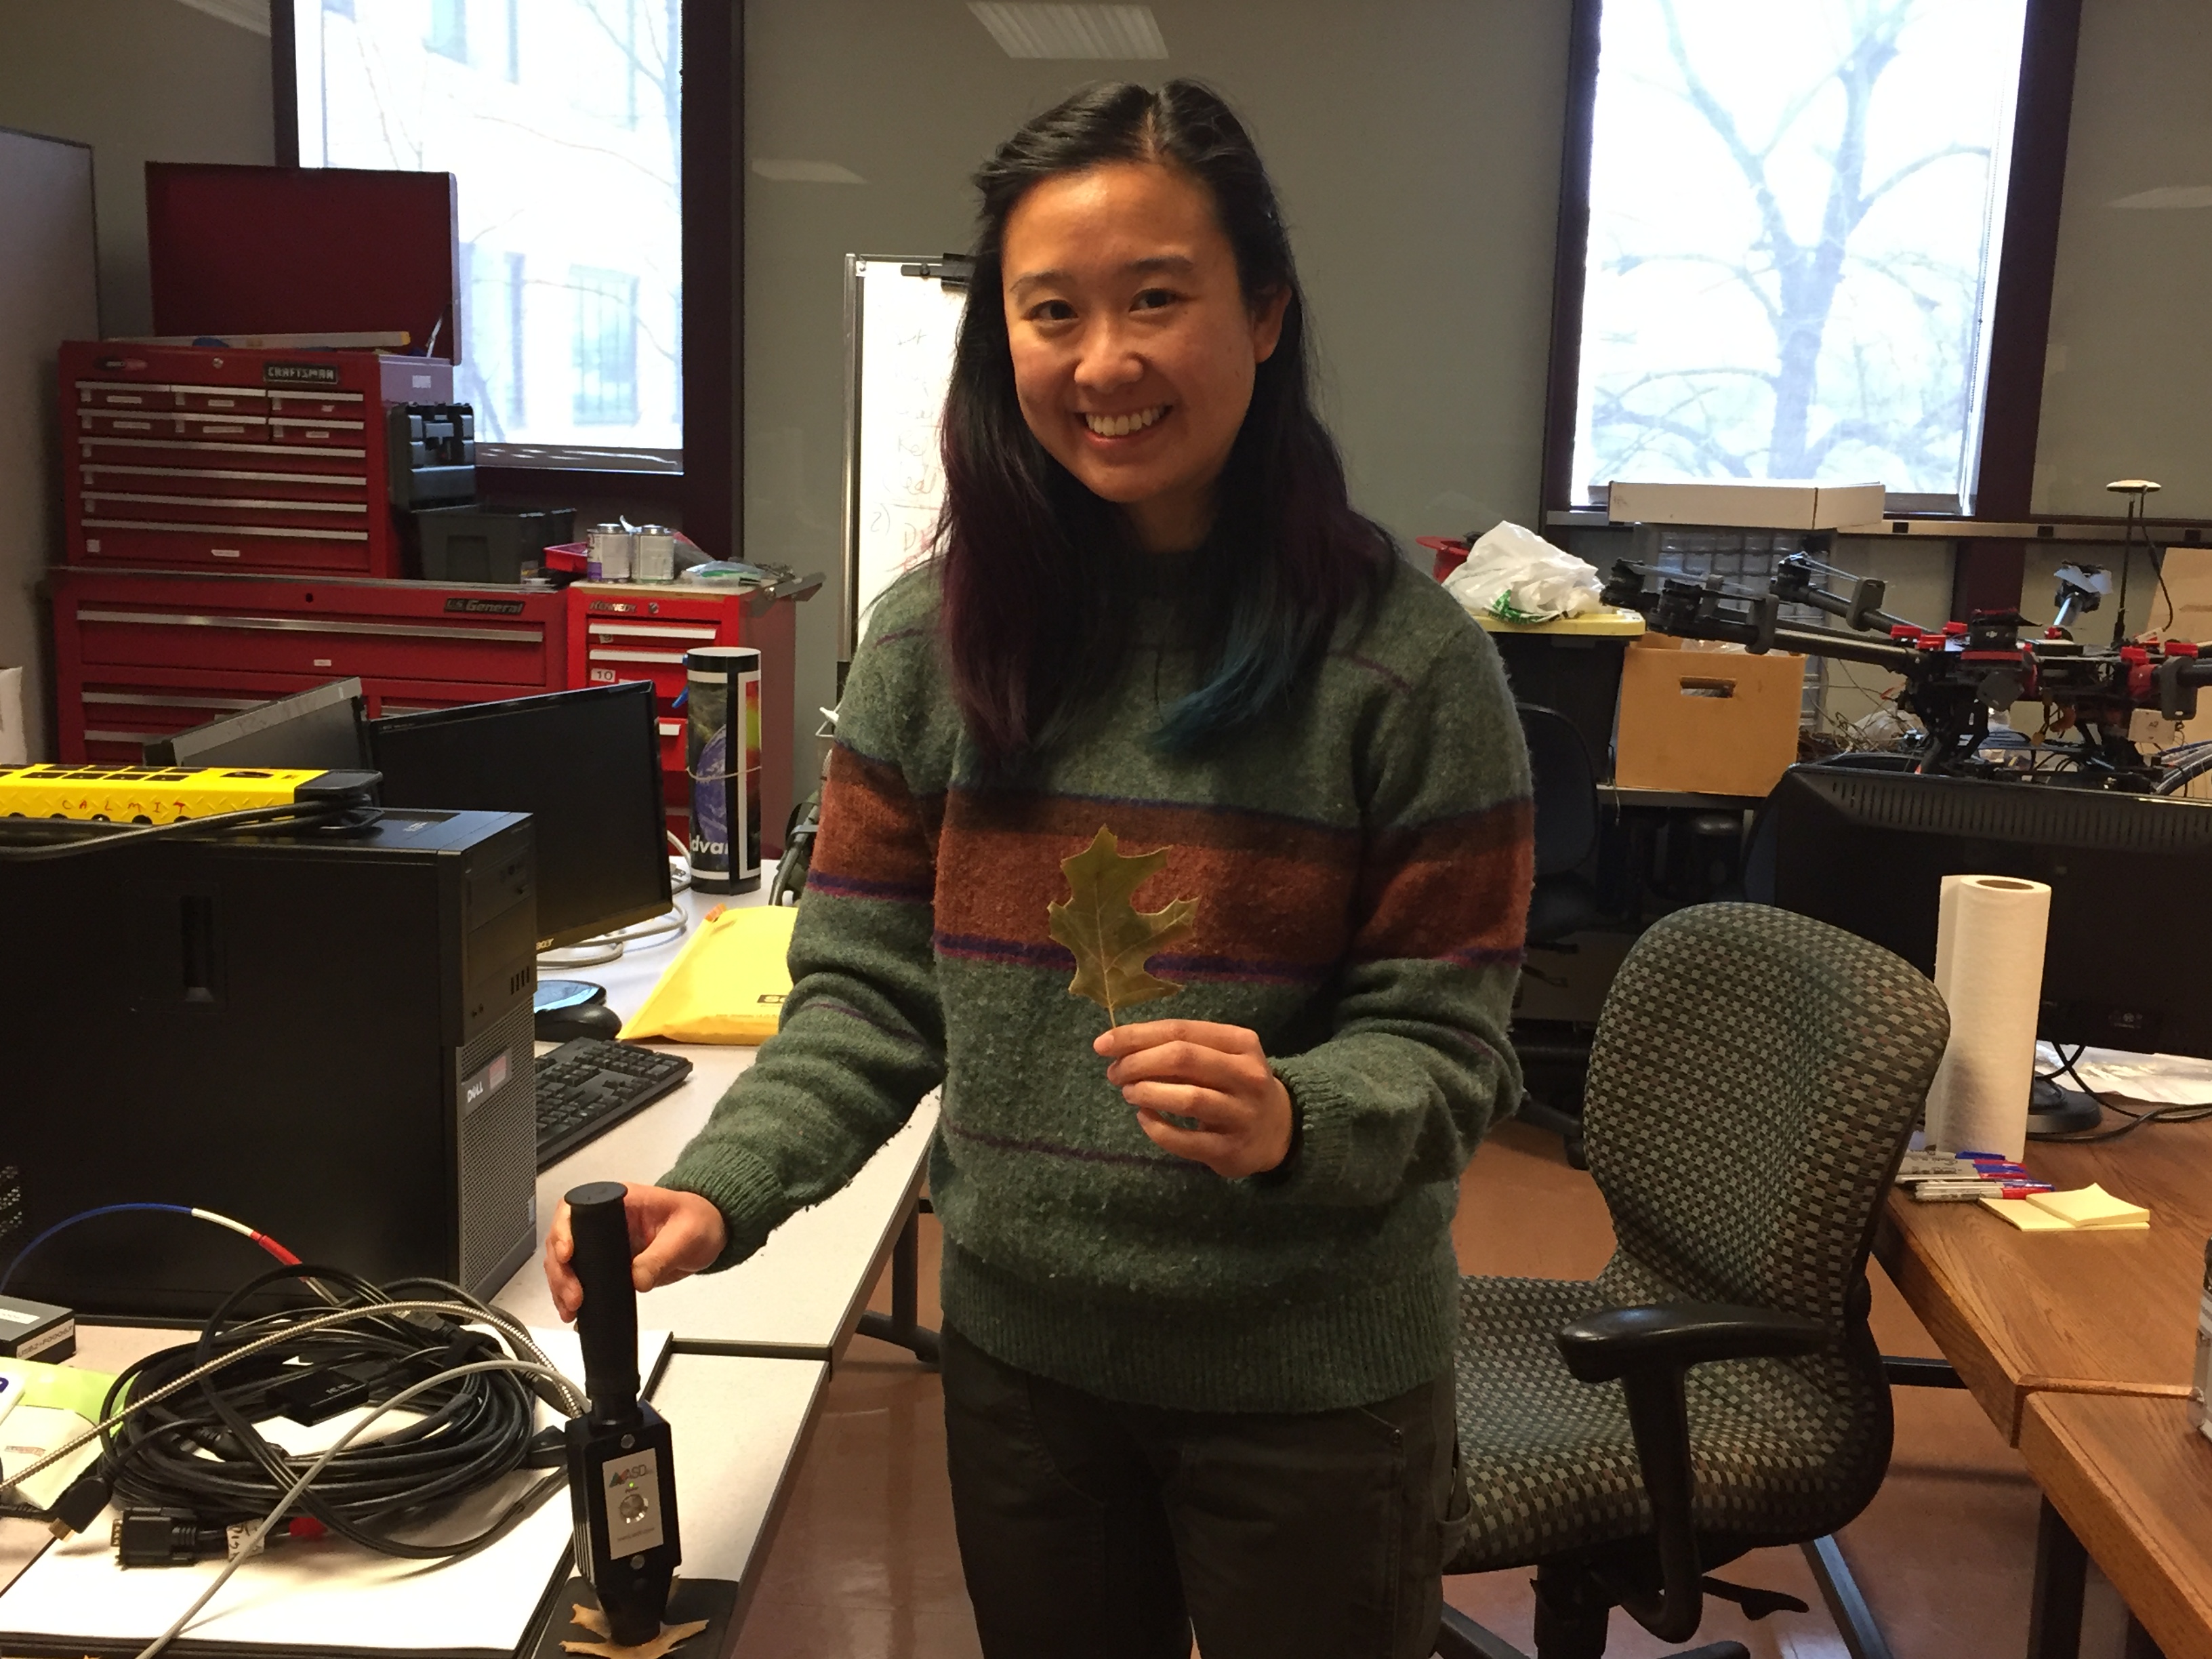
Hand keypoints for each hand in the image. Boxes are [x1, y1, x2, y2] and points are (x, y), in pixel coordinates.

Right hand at [542, 1183, 726, 1321]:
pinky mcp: (610, 1263)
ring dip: (562, 1286)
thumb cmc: (700, 1220)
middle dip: (561, 1269)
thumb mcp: (684, 1235)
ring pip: (567, 1261)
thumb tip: (635, 1280)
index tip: (566, 1254)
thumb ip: (660, 1256)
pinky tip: (574, 1311)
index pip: (575, 1208)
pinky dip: (573, 1294)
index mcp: (618, 1200)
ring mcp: (605, 1242)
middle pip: (564, 1239)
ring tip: (571, 1308)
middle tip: (573, 1295)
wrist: (711, 1233)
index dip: (564, 1231)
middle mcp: (605, 1219)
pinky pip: (582, 1277)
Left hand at [1096, 1019, 1294, 1178]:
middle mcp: (1247, 1075)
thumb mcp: (1220, 1056)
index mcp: (1241, 1043)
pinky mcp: (1231, 1149)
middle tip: (1115, 1073)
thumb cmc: (1235, 1084)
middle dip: (1138, 1063)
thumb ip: (1180, 1048)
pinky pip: (1186, 1140)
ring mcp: (1242, 1114)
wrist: (1279, 1130)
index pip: (1181, 1031)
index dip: (1137, 1036)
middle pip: (1183, 1058)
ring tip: (1129, 1092)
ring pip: (1188, 1098)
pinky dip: (1157, 1128)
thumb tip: (1120, 1046)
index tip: (1103, 1044)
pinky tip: (1144, 1118)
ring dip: (1147, 1092)